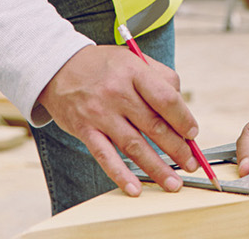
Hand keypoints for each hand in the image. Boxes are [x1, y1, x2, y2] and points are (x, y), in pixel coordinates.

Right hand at [40, 45, 200, 196]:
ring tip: (174, 183)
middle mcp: (116, 93)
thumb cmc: (102, 66)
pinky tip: (135, 189)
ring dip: (157, 167)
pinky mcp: (85, 130)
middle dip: (178, 149)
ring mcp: (99, 113)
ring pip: (134, 146)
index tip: (193, 134)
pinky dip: (120, 175)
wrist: (56, 67)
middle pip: (154, 126)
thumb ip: (161, 78)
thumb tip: (182, 108)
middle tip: (192, 164)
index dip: (184, 119)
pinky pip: (105, 156)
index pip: (166, 99)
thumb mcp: (133, 59)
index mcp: (133, 72)